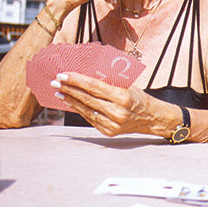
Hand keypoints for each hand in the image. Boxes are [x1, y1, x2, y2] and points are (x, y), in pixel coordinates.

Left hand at [51, 72, 171, 136]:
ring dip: (71, 100)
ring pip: (86, 110)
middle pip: (87, 98)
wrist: (152, 118)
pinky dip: (80, 110)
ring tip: (60, 92)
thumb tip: (85, 75)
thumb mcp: (128, 86)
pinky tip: (72, 103)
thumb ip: (108, 82)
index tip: (64, 75)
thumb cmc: (139, 97)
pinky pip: (90, 119)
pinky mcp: (109, 131)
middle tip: (55, 82)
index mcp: (123, 97)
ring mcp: (112, 124)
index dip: (77, 80)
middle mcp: (117, 112)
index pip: (94, 87)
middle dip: (69, 89)